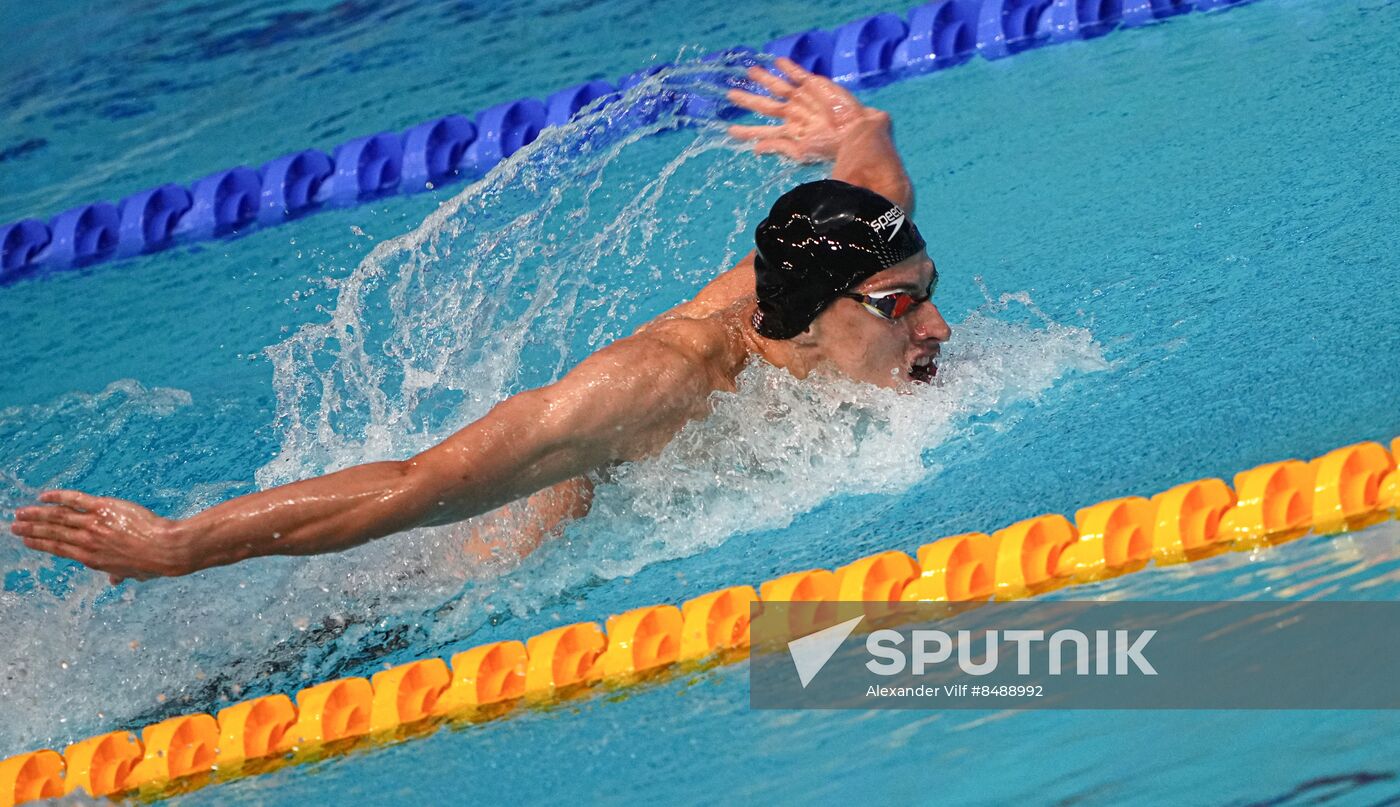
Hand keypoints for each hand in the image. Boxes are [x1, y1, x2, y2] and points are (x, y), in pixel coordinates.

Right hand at [9, 490, 186, 583]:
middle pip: (53, 534)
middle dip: (31, 530)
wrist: (164, 549)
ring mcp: (93, 524)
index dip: (41, 544)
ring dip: (37, 515)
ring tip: (20, 513)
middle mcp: (87, 542)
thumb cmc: (152, 563)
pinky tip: (45, 496)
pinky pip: (76, 500)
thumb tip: (116, 582)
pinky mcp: (103, 508)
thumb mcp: (132, 573)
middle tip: (14, 526)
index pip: (59, 549)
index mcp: (91, 559)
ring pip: (58, 517)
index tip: (27, 541)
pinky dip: (58, 497)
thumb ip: (118, 574)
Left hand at [726, 57, 890, 162]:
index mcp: (790, 132)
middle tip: (730, 94)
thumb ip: (779, 147)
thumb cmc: (830, 146)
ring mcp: (803, 98)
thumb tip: (756, 149)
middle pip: (765, 106)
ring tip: (750, 71)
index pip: (763, 131)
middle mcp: (794, 114)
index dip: (748, 131)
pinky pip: (798, 74)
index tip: (731, 130)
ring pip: (778, 86)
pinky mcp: (815, 85)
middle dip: (748, 100)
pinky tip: (777, 62)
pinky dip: (788, 67)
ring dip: (764, 79)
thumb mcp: (801, 152)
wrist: (855, 131)